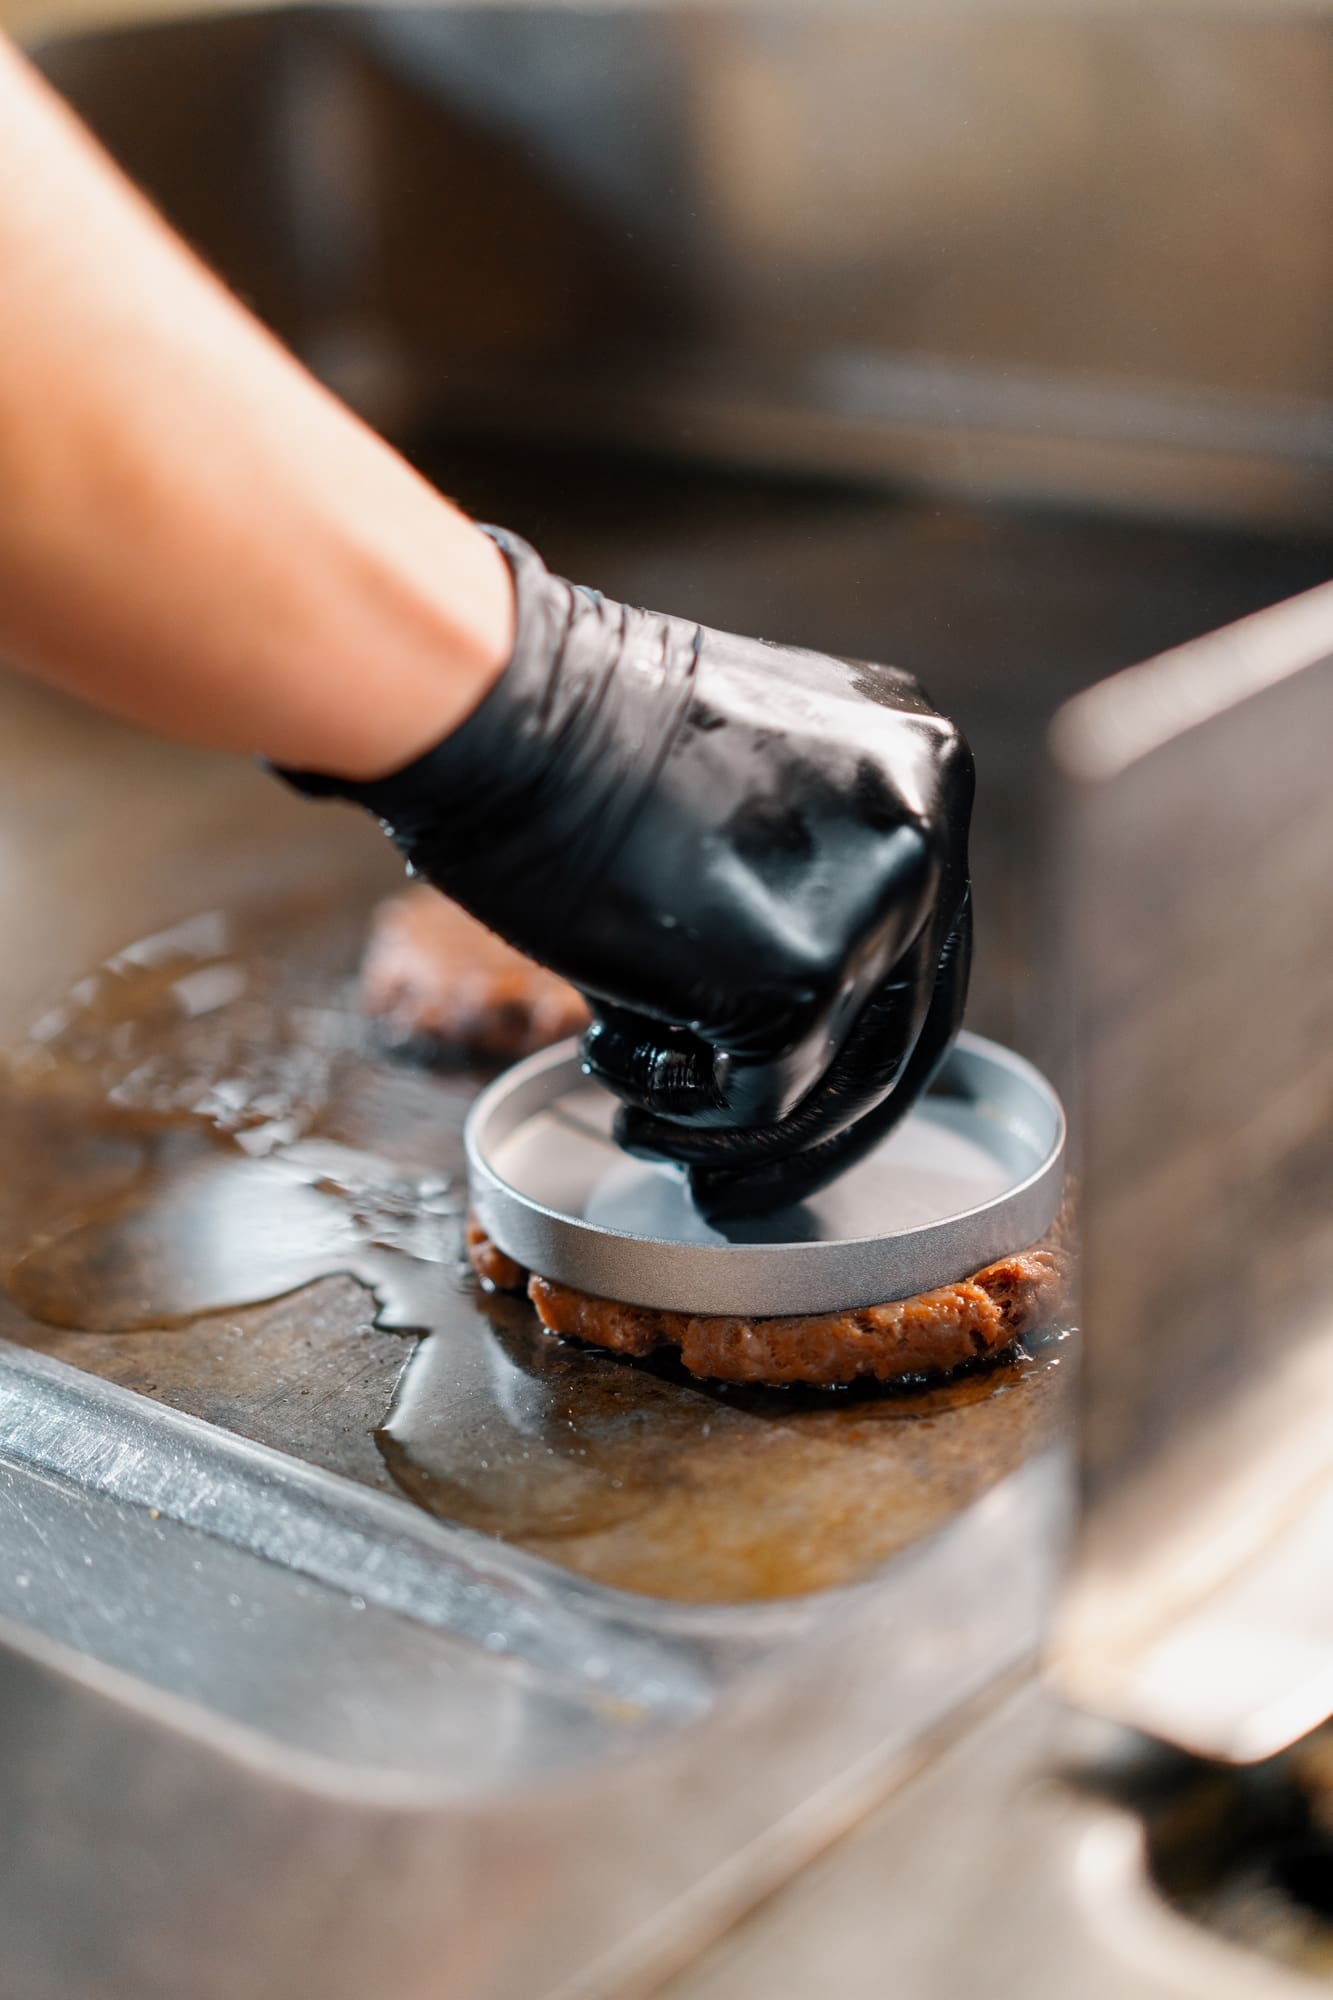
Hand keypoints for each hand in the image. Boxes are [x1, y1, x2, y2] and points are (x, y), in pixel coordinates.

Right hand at [280, 530, 972, 1218]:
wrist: (503, 707)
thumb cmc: (573, 728)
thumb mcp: (742, 764)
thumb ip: (801, 861)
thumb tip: (784, 990)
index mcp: (921, 767)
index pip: (921, 940)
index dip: (852, 1034)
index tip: (793, 1087)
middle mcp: (927, 833)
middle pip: (902, 1028)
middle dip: (813, 1124)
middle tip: (732, 1176)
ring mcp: (875, 908)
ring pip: (836, 1083)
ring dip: (734, 1129)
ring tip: (643, 1121)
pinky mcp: (803, 982)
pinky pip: (759, 1101)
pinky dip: (679, 1106)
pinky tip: (608, 1055)